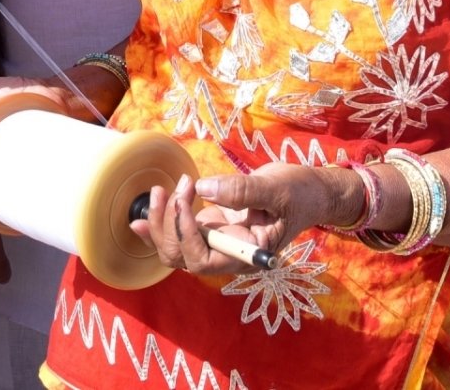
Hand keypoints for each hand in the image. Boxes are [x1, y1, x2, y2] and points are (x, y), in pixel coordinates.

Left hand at [132, 163, 356, 276]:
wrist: (309, 190)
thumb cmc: (300, 193)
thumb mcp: (278, 188)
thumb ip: (244, 190)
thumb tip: (205, 188)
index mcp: (245, 254)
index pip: (203, 262)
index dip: (186, 236)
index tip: (184, 200)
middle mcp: (226, 253)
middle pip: (180, 256)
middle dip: (167, 225)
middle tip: (174, 187)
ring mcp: (216, 239)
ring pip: (173, 248)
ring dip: (159, 222)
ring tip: (161, 189)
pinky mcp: (210, 224)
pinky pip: (177, 232)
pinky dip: (157, 223)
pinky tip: (140, 214)